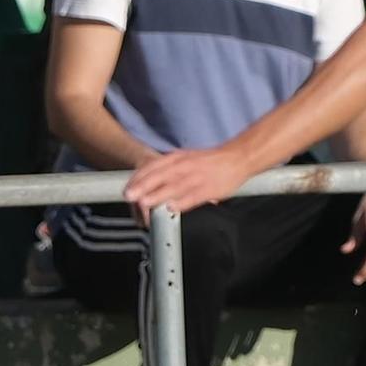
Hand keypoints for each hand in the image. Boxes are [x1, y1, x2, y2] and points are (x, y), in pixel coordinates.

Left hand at [124, 146, 250, 220]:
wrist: (238, 158)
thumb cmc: (211, 161)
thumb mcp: (186, 158)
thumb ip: (168, 169)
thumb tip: (148, 180)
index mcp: (178, 158)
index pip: (153, 166)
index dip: (138, 178)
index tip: (127, 188)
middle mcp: (185, 166)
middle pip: (161, 176)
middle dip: (143, 186)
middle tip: (130, 196)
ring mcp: (197, 177)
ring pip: (175, 186)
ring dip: (159, 194)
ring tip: (145, 202)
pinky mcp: (209, 188)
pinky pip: (194, 196)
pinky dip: (182, 202)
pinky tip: (172, 208)